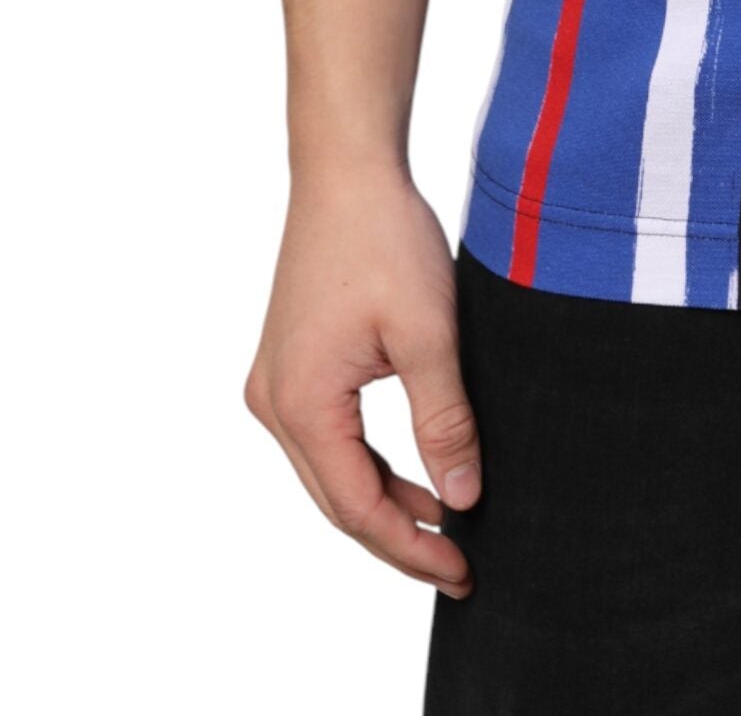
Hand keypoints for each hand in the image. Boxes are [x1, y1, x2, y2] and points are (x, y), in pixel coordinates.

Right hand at [245, 167, 478, 595]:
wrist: (346, 171)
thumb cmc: (385, 239)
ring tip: (449, 525)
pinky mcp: (291, 365)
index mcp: (301, 404)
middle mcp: (274, 403)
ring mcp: (276, 384)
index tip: (462, 571)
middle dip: (399, 536)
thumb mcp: (429, 334)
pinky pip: (330, 437)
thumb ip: (444, 420)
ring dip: (387, 501)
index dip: (410, 547)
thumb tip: (463, 497)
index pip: (357, 508)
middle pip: (338, 499)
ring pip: (333, 471)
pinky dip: (371, 463)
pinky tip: (417, 474)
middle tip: (462, 565)